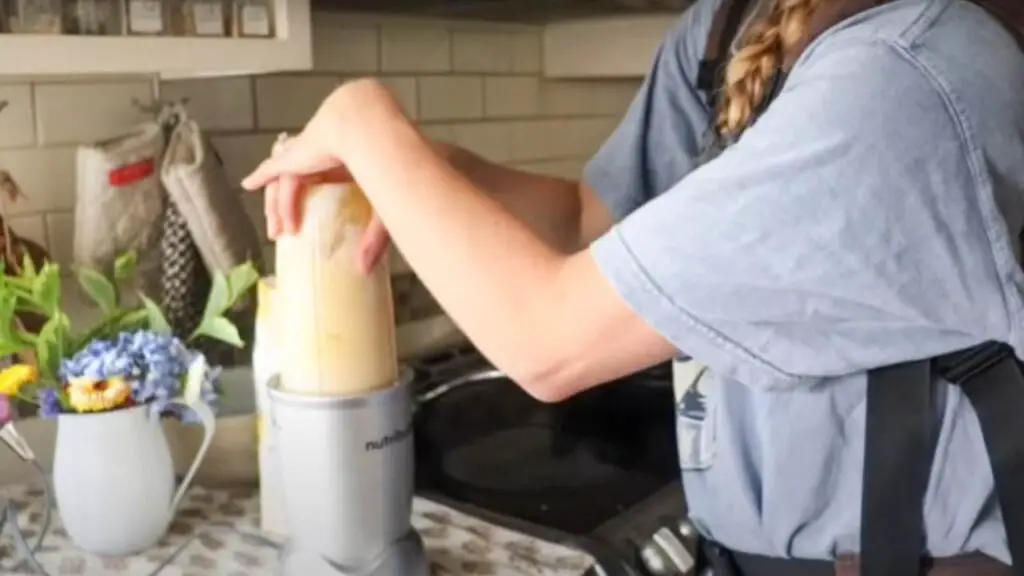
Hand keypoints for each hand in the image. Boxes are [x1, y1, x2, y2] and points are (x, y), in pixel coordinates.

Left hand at [242, 80, 396, 272]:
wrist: (373, 129)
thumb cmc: (390, 161)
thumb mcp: (385, 205)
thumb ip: (375, 236)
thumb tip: (364, 269)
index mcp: (350, 163)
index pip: (325, 182)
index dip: (317, 204)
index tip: (313, 225)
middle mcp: (327, 155)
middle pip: (300, 182)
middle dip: (288, 210)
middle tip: (284, 235)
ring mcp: (309, 152)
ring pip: (285, 180)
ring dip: (277, 205)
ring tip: (276, 230)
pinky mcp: (296, 155)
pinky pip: (274, 170)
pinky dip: (263, 177)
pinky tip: (249, 185)